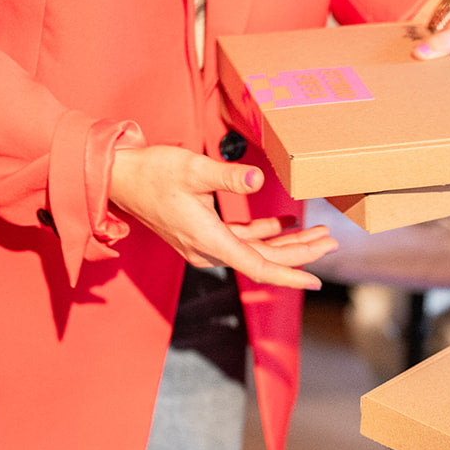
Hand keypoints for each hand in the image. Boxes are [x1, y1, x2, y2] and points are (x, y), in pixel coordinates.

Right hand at [109, 146, 334, 287]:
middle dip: (300, 252)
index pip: (258, 266)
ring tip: (318, 233)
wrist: (119, 177)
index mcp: (208, 239)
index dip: (290, 273)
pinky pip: (241, 240)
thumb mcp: (193, 169)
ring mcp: (205, 244)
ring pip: (256, 250)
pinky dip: (265, 233)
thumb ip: (228, 176)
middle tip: (330, 241)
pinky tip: (286, 224)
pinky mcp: (203, 235)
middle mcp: (208, 249)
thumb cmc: (152, 172)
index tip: (316, 280)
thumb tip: (257, 180)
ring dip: (287, 242)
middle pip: (264, 259)